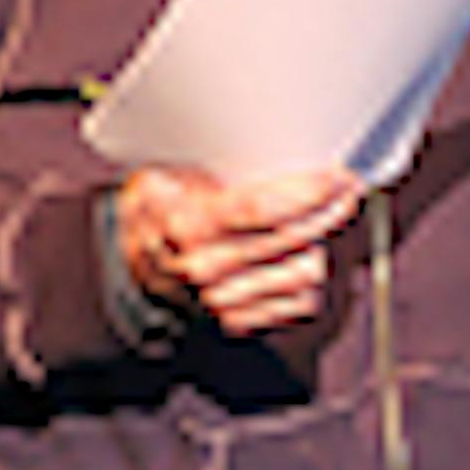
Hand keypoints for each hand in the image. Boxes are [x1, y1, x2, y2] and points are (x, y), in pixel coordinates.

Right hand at [115, 162, 360, 334]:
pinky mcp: (237, 321)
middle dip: (329, 208)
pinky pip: (299, 303)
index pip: (264, 209)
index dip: (308, 191)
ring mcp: (222, 299)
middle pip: (292, 238)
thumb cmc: (153, 212)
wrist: (127, 263)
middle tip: (342, 189)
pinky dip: (308, 279)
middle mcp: (205, 266)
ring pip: (304, 272)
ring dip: (318, 244)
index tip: (334, 176)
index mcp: (187, 223)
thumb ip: (209, 166)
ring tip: (314, 224)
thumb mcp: (165, 173)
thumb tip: (268, 148)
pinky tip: (299, 256)